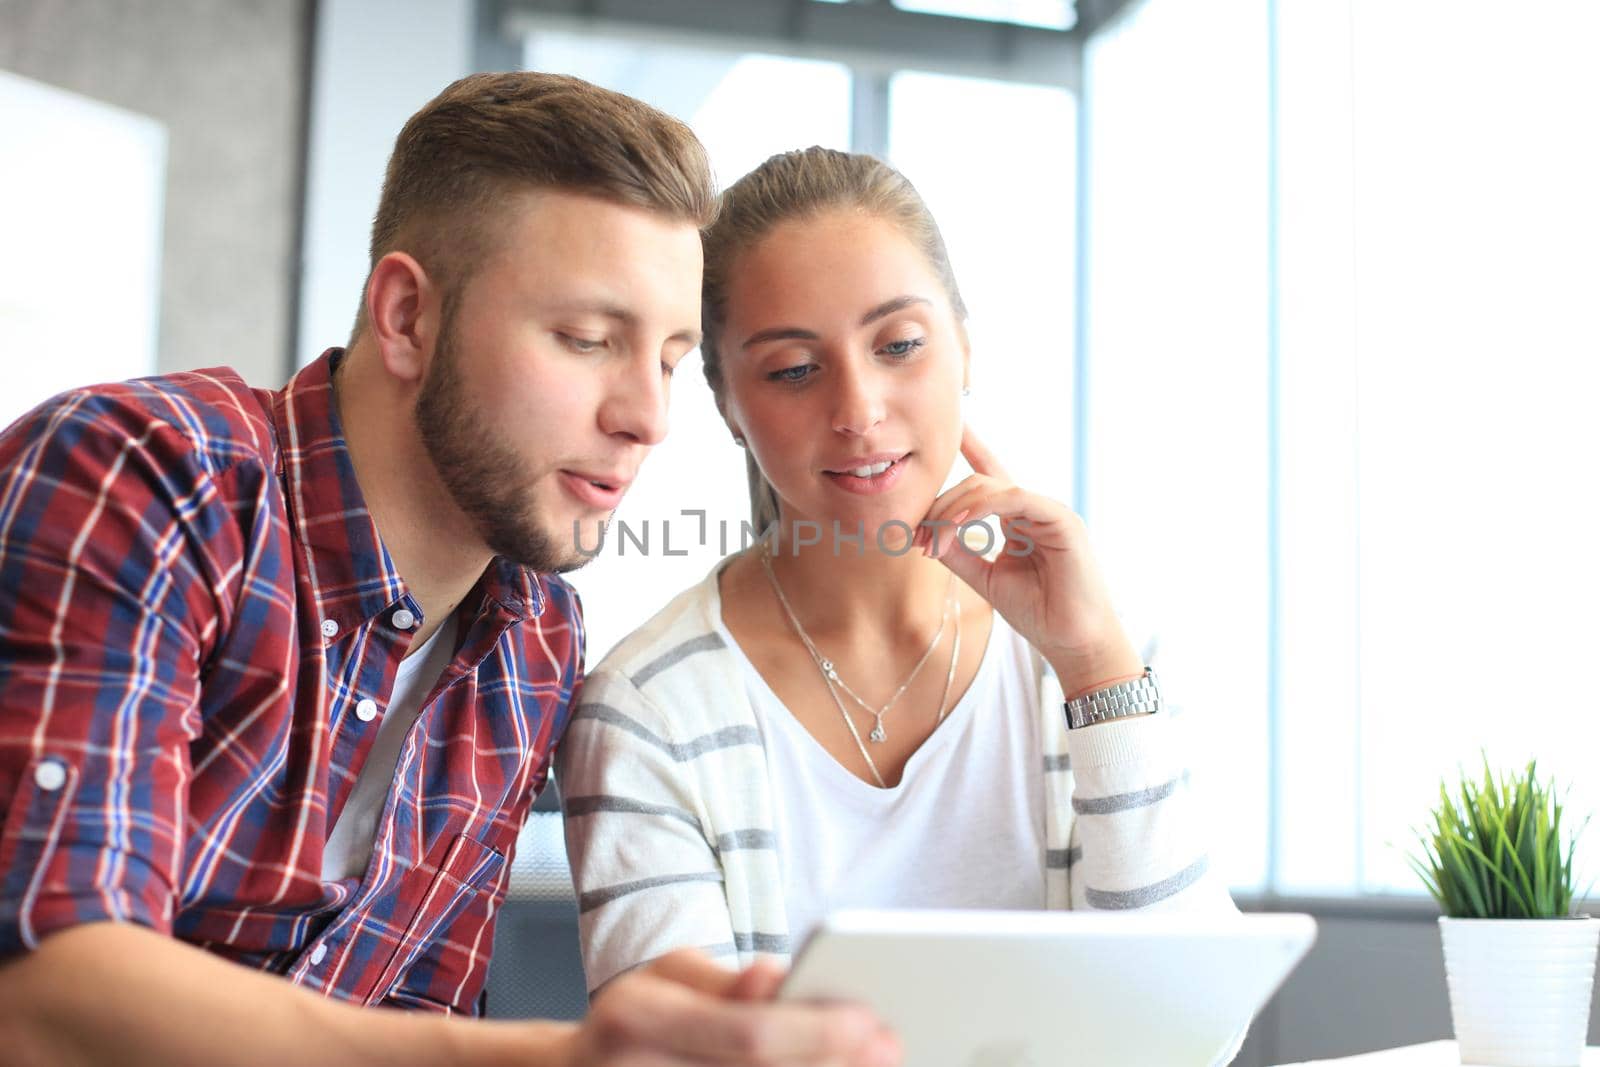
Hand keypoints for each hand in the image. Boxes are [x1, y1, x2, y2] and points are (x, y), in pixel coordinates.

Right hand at [556, 949, 900, 1065]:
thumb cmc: (635, 1016)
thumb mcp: (668, 976)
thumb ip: (726, 984)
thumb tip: (774, 977)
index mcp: (640, 1017)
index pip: (746, 1033)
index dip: (814, 1030)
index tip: (869, 1019)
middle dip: (836, 1064)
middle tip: (890, 1046)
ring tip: (872, 1065)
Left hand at [916, 424, 1143, 696]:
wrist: (1073, 642)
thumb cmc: (1038, 613)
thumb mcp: (986, 578)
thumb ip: (959, 553)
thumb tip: (925, 533)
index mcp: (1019, 520)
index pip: (991, 477)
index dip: (973, 449)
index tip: (952, 428)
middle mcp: (1034, 509)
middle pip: (978, 483)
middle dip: (940, 506)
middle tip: (915, 537)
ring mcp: (1048, 511)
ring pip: (991, 487)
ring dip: (953, 510)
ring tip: (931, 538)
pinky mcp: (1061, 519)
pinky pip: (1013, 498)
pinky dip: (979, 508)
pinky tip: (956, 525)